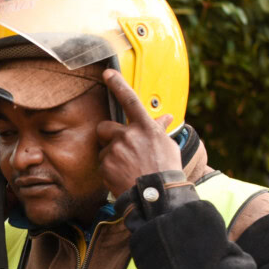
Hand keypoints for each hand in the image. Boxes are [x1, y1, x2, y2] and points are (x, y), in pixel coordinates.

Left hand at [97, 70, 182, 197]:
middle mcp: (129, 135)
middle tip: (119, 149)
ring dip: (110, 155)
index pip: (130, 100)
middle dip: (107, 136)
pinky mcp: (106, 164)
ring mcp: (116, 149)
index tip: (107, 73)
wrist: (156, 195)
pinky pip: (101, 164)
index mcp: (145, 127)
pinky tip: (121, 176)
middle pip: (104, 127)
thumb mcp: (167, 146)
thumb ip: (160, 130)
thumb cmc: (165, 170)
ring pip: (103, 148)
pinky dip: (108, 170)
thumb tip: (166, 117)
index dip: (118, 84)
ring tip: (126, 167)